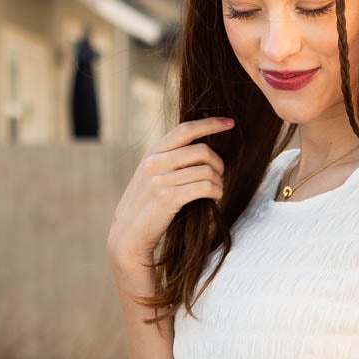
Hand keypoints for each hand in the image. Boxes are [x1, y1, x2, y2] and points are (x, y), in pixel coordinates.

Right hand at [106, 116, 234, 280]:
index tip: (230, 123)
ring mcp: (160, 180)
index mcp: (152, 152)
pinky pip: (205, 187)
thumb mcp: (150, 176)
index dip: (211, 124)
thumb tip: (201, 150)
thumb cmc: (145, 207)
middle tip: (220, 175)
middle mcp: (155, 162)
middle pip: (201, 150)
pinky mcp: (169, 198)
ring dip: (218, 181)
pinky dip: (216, 191)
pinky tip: (215, 197)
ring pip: (206, 170)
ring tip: (217, 190)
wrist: (128, 236)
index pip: (185, 129)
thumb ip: (169, 160)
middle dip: (218, 163)